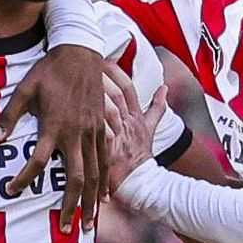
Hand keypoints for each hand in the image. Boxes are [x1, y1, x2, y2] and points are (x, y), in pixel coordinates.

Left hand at [0, 44, 142, 223]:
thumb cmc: (49, 71)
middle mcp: (77, 134)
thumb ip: (9, 116)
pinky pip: (107, 161)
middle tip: (66, 230)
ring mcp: (94, 133)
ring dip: (92, 202)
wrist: (81, 54)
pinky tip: (105, 198)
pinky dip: (106, 182)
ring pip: (95, 175)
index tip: (10, 190)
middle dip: (71, 207)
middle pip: (76, 179)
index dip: (23, 179)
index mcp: (55, 126)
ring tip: (90, 225)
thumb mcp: (24, 89)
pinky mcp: (104, 130)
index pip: (38, 161)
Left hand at [94, 54, 161, 196]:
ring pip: (109, 107)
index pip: (128, 88)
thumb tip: (164, 87)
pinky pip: (100, 128)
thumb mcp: (151, 130)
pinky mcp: (108, 147)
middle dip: (104, 76)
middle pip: (116, 93)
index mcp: (135, 117)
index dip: (117, 72)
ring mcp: (118, 134)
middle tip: (89, 62)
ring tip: (80, 77)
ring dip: (97, 91)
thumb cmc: (140, 156)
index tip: (105, 60)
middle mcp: (127, 122)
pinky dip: (92, 117)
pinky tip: (78, 104)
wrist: (140, 183)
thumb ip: (157, 108)